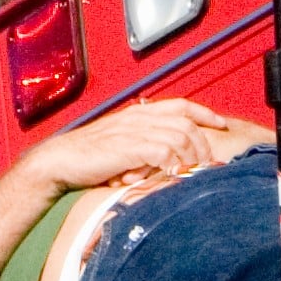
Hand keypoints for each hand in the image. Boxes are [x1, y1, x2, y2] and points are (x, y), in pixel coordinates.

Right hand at [30, 95, 262, 192]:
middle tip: (209, 163)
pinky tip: (175, 175)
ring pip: (179, 137)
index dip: (205, 113)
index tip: (222, 124)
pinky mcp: (127, 148)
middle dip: (204, 143)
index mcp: (137, 113)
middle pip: (186, 123)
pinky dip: (174, 163)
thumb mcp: (118, 144)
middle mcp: (138, 118)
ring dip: (192, 156)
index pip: (180, 105)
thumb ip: (141, 145)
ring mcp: (133, 131)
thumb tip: (166, 159)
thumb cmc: (87, 158)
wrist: (58, 161)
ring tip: (195, 173)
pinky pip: (163, 151)